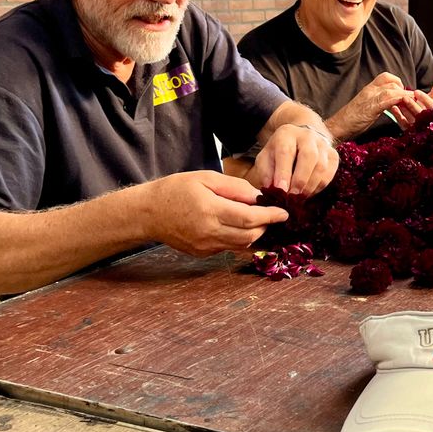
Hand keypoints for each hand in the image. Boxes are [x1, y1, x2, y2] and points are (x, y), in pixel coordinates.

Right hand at [145, 171, 289, 256]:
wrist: (148, 213)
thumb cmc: (176, 189)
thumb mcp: (206, 178)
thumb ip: (234, 187)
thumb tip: (257, 196)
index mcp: (211, 210)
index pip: (250, 218)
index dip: (270, 216)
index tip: (284, 213)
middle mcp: (209, 232)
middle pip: (250, 236)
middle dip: (265, 226)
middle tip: (272, 215)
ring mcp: (206, 246)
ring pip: (241, 245)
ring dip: (255, 235)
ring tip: (260, 221)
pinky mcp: (202, 253)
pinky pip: (228, 247)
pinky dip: (240, 239)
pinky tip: (240, 227)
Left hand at [251, 123, 338, 195]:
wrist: (299, 140)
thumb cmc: (279, 152)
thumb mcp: (265, 158)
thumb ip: (266, 173)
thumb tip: (273, 190)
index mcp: (286, 134)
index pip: (286, 152)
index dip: (284, 172)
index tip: (281, 190)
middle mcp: (307, 135)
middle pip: (309, 156)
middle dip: (301, 179)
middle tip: (292, 196)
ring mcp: (323, 144)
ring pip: (321, 166)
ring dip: (310, 186)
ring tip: (299, 198)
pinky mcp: (333, 155)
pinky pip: (330, 173)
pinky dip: (319, 187)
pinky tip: (309, 193)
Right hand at [328, 73, 415, 140]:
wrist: (338, 127)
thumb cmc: (351, 120)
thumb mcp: (367, 107)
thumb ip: (377, 102)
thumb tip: (389, 103)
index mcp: (368, 89)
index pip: (385, 77)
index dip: (397, 81)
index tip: (402, 91)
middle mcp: (369, 90)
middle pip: (390, 81)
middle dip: (402, 88)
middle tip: (408, 98)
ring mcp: (369, 98)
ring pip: (391, 89)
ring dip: (404, 94)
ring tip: (412, 100)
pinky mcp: (370, 108)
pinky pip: (386, 99)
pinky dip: (397, 99)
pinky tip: (403, 103)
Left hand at [386, 76, 432, 130]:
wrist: (423, 121)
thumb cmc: (428, 107)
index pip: (431, 106)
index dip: (424, 99)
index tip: (416, 91)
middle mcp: (428, 120)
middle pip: (420, 113)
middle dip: (412, 105)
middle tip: (405, 97)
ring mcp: (418, 126)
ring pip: (412, 118)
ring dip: (405, 110)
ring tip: (398, 102)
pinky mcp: (409, 130)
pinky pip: (404, 124)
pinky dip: (398, 116)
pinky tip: (393, 108)